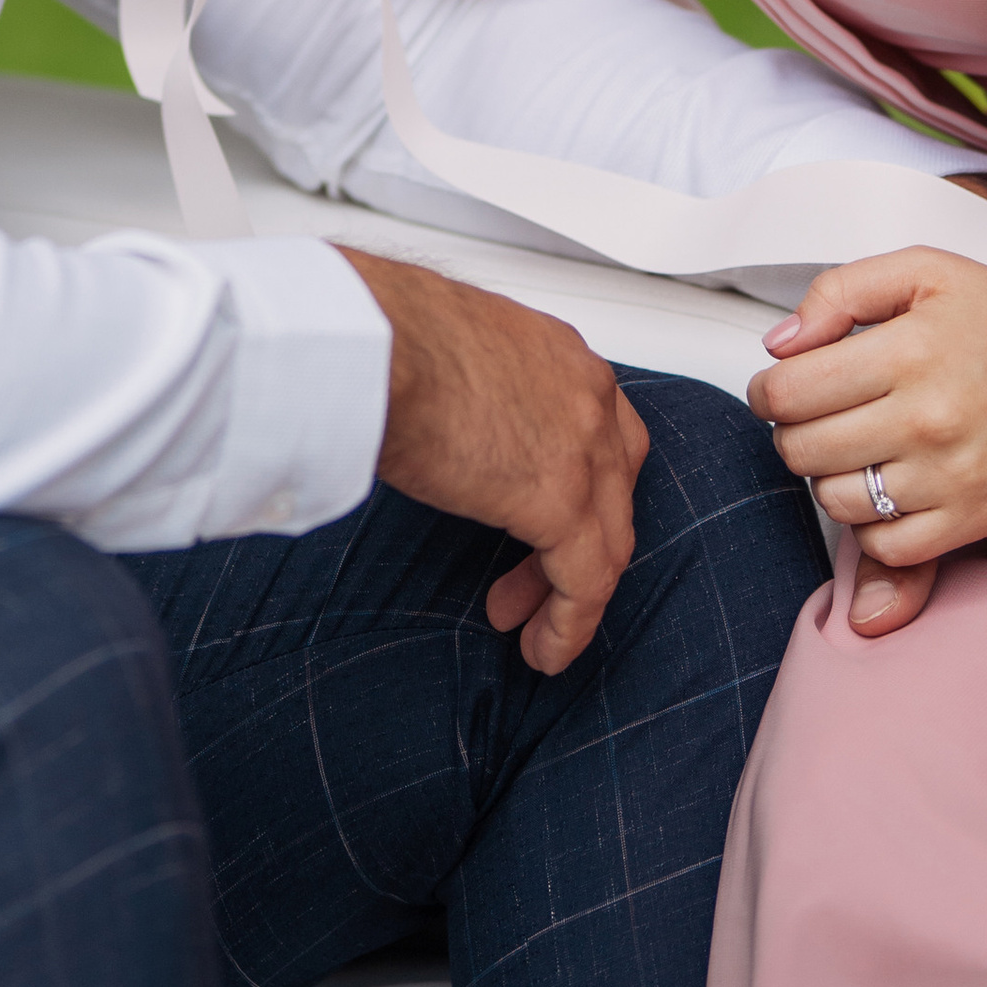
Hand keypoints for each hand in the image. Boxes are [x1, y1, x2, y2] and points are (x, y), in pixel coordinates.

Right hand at [337, 249, 647, 672]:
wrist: (375, 343)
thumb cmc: (384, 337)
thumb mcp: (451, 353)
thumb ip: (472, 394)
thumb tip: (443, 429)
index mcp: (558, 354)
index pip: (598, 431)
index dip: (578, 487)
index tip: (543, 525)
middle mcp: (587, 393)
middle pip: (611, 488)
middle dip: (573, 544)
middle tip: (534, 581)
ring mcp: (585, 447)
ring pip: (606, 540)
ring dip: (570, 593)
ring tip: (534, 629)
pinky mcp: (563, 501)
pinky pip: (586, 582)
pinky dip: (570, 624)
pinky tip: (545, 650)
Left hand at [749, 241, 986, 561]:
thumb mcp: (924, 270)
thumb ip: (840, 291)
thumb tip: (780, 343)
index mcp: (905, 350)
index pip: (789, 392)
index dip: (767, 392)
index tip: (779, 389)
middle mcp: (925, 418)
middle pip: (802, 450)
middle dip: (792, 433)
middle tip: (816, 418)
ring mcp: (951, 476)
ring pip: (836, 502)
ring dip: (828, 479)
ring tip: (852, 451)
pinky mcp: (977, 519)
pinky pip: (888, 549)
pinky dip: (872, 527)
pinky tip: (886, 489)